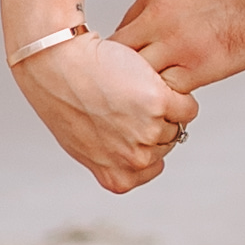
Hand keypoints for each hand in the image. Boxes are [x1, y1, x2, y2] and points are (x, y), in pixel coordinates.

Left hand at [12, 29, 195, 199]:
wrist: (56, 66)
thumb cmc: (65, 101)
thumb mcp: (85, 146)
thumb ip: (114, 161)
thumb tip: (145, 158)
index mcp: (118, 178)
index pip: (154, 166)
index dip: (143, 140)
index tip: (124, 123)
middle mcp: (135, 160)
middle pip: (166, 144)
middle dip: (152, 121)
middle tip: (125, 101)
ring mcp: (148, 132)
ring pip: (177, 123)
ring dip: (163, 105)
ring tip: (131, 91)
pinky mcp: (158, 102)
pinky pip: (187, 106)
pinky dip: (177, 94)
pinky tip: (152, 83)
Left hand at [116, 0, 244, 95]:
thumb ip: (168, 6)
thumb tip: (162, 32)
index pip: (122, 32)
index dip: (126, 55)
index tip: (134, 68)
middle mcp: (156, 17)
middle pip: (119, 56)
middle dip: (123, 75)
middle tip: (135, 90)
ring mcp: (175, 42)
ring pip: (138, 78)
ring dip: (145, 90)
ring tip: (155, 100)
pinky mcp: (198, 66)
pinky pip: (168, 93)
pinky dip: (172, 100)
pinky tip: (181, 100)